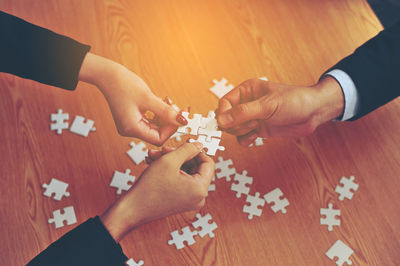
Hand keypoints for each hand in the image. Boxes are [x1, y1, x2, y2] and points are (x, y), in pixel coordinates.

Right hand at [79, 53, 186, 145]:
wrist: (107, 75)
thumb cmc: (123, 84)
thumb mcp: (148, 98)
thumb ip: (166, 111)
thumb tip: (181, 121)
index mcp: (132, 128)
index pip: (158, 139)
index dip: (171, 129)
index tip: (178, 116)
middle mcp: (130, 130)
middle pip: (157, 133)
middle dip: (169, 121)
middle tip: (177, 107)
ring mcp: (130, 124)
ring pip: (155, 126)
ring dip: (165, 115)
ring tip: (168, 101)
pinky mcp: (131, 118)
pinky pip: (149, 120)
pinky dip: (158, 113)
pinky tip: (161, 102)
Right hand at [100, 142, 214, 241]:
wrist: (132, 209)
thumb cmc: (149, 188)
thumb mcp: (169, 161)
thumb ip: (187, 150)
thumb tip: (199, 145)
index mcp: (200, 189)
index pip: (208, 163)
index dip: (197, 151)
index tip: (186, 144)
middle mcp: (198, 197)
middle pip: (195, 167)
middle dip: (178, 155)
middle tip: (164, 149)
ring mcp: (189, 200)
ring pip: (185, 172)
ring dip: (170, 161)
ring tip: (154, 155)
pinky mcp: (180, 201)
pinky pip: (179, 180)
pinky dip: (169, 170)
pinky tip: (154, 162)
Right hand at [216, 77, 343, 145]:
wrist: (313, 113)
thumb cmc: (294, 101)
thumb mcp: (267, 106)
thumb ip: (243, 113)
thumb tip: (221, 120)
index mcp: (247, 90)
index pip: (224, 103)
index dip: (223, 114)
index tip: (226, 123)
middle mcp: (247, 103)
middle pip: (226, 117)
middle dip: (235, 124)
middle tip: (251, 123)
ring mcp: (252, 117)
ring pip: (233, 129)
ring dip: (241, 132)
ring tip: (256, 128)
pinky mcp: (258, 129)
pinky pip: (242, 137)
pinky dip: (246, 140)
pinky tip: (256, 137)